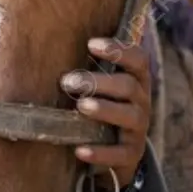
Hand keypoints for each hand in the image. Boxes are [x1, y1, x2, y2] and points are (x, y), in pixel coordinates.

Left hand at [60, 37, 150, 189]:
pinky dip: (100, 152)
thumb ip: (87, 64)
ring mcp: (138, 128)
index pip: (138, 59)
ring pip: (129, 116)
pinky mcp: (131, 153)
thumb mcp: (101, 84)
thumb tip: (51, 38)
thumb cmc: (102, 102)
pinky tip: (79, 150)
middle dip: (98, 82)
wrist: (118, 148)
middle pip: (128, 86)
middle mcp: (141, 101)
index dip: (118, 49)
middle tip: (67, 82)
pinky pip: (119, 154)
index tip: (90, 43)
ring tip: (81, 106)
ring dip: (104, 110)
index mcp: (136, 79)